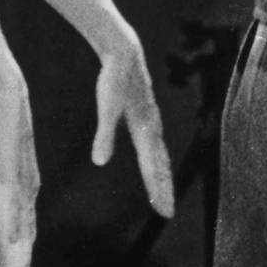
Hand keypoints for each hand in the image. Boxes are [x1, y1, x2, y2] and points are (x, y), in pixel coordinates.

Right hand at [0, 73, 39, 266]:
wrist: (6, 100)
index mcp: (23, 192)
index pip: (23, 231)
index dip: (20, 255)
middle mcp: (29, 192)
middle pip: (28, 235)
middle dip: (22, 263)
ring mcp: (24, 183)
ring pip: (24, 226)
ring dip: (22, 252)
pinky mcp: (15, 172)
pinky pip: (16, 204)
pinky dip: (15, 223)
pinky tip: (13, 240)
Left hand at [92, 35, 174, 218]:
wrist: (125, 53)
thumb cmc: (114, 80)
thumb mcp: (106, 109)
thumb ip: (104, 136)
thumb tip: (99, 162)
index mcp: (145, 130)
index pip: (153, 167)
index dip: (158, 189)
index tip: (164, 210)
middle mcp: (153, 128)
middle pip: (161, 165)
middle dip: (164, 189)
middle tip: (167, 212)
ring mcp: (152, 122)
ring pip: (160, 155)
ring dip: (162, 176)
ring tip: (163, 194)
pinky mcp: (147, 116)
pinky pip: (155, 145)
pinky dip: (158, 160)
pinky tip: (154, 163)